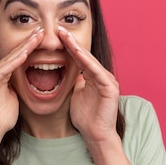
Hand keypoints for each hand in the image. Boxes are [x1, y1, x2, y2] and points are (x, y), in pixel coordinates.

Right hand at [0, 27, 44, 141]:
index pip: (17, 57)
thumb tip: (29, 78)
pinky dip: (14, 62)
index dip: (30, 47)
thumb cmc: (2, 118)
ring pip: (9, 59)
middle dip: (28, 42)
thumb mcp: (15, 96)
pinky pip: (3, 70)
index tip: (42, 37)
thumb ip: (18, 85)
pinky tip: (25, 54)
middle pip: (13, 54)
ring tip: (36, 36)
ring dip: (24, 48)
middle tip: (41, 29)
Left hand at [58, 26, 119, 143]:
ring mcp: (108, 80)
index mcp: (93, 77)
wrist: (96, 135)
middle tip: (58, 29)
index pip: (79, 58)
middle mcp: (102, 76)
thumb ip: (74, 82)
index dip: (67, 47)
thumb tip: (65, 72)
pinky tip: (77, 53)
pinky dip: (86, 62)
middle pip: (84, 56)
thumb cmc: (85, 118)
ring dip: (77, 48)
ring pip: (89, 61)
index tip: (55, 36)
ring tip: (65, 36)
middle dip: (71, 42)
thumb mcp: (75, 95)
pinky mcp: (110, 87)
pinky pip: (96, 71)